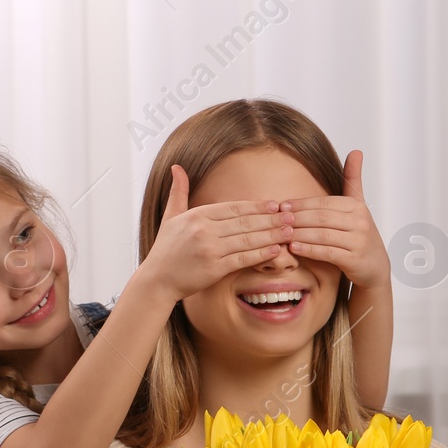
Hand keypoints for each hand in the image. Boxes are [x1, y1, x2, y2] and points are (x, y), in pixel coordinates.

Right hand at [136, 165, 292, 300]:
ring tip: (289, 231)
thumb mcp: (170, 217)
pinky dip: (261, 254)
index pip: (233, 207)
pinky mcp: (214, 268)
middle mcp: (204, 230)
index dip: (256, 206)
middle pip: (244, 221)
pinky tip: (276, 250)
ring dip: (271, 234)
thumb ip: (178, 192)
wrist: (156, 280)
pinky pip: (243, 259)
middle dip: (270, 218)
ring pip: (247, 239)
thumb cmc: (165, 250)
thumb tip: (176, 166)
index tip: (275, 204)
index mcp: (196, 215)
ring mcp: (209, 249)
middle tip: (291, 216)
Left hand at [280, 149, 390, 290]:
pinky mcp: (354, 260)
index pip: (324, 202)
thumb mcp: (359, 205)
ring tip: (282, 234)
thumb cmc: (360, 234)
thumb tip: (356, 151)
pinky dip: (308, 250)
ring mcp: (358, 241)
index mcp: (356, 206)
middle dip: (297, 218)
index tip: (281, 205)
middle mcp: (360, 222)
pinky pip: (327, 252)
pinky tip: (294, 248)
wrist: (375, 266)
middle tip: (277, 220)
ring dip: (299, 234)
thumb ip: (353, 179)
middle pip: (321, 217)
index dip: (301, 204)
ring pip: (322, 235)